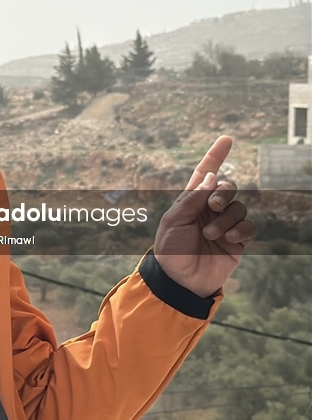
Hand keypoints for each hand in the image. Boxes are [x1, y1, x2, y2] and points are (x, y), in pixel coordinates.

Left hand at [153, 136, 256, 297]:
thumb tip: (212, 176)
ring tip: (210, 234)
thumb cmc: (171, 250)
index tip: (226, 138)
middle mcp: (209, 209)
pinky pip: (248, 225)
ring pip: (239, 206)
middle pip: (228, 187)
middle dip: (223, 192)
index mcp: (191, 201)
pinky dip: (239, 229)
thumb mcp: (174, 220)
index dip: (216, 156)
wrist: (180, 280)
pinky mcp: (237, 241)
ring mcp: (225, 224)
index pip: (206, 174)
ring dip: (226, 218)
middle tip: (212, 206)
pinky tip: (228, 239)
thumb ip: (193, 198)